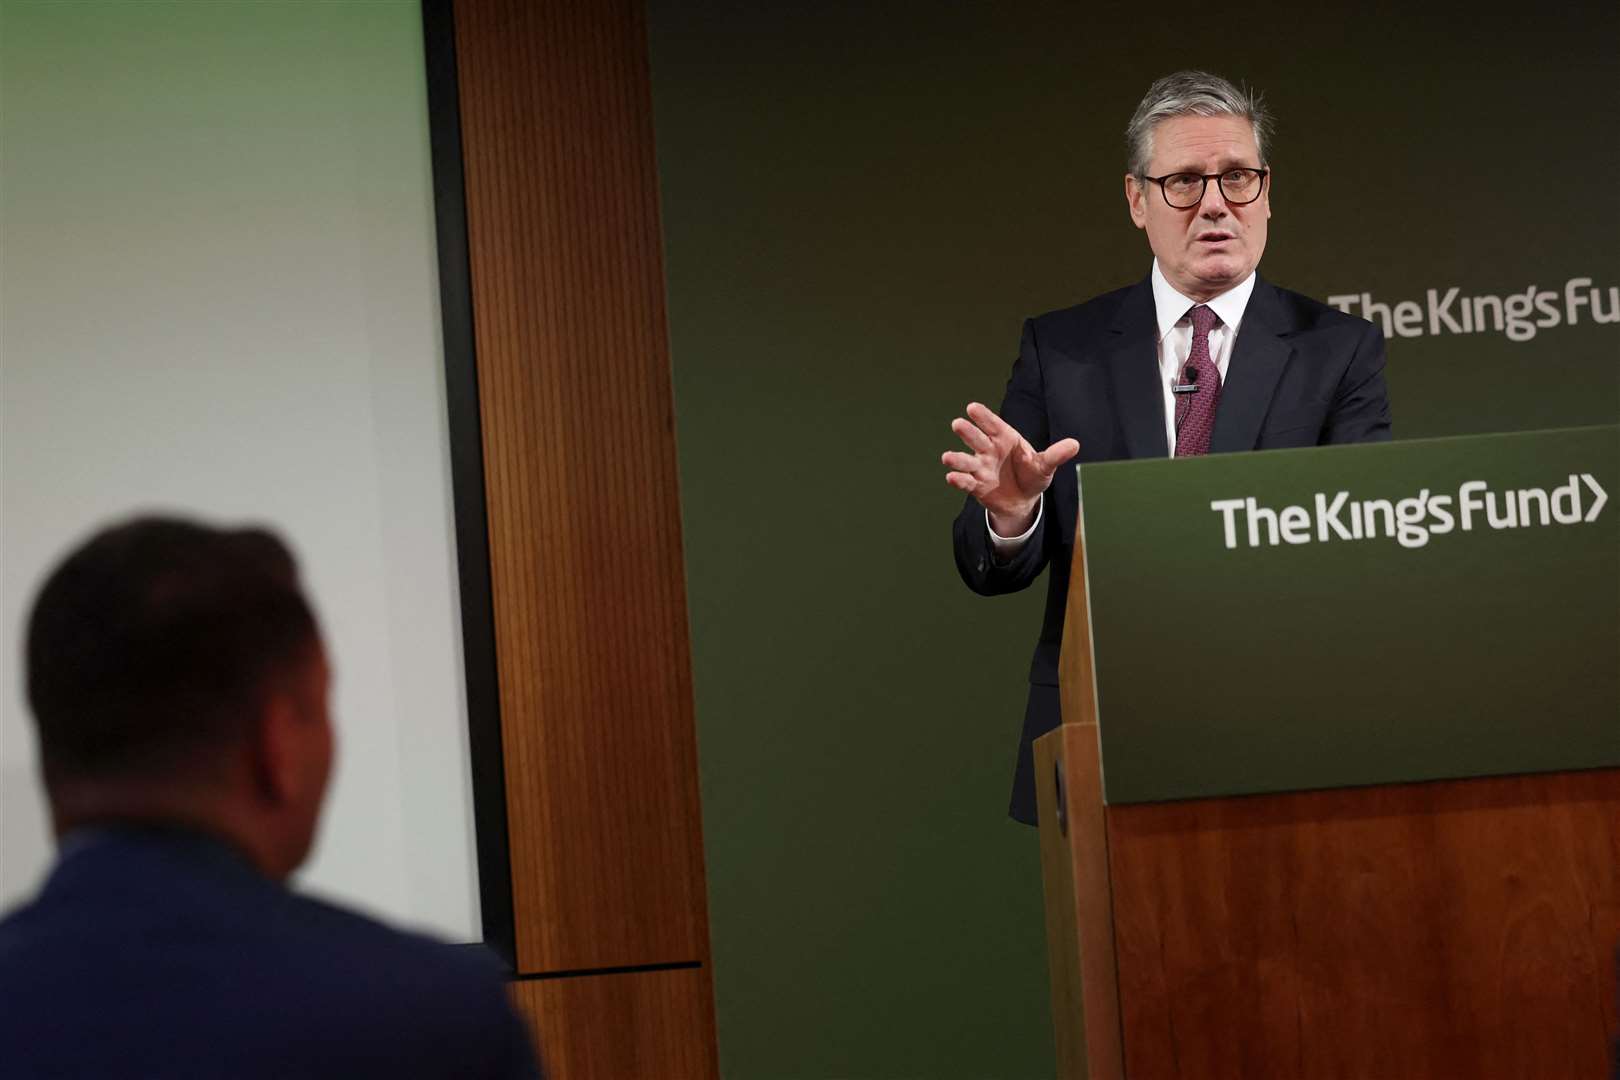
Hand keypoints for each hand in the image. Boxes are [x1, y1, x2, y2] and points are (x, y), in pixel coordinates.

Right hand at [942, 402, 1078, 535]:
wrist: (1023, 500)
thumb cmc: (1032, 475)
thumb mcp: (1045, 465)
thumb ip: (1056, 455)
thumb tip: (1075, 444)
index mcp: (1005, 438)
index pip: (992, 424)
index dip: (983, 416)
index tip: (972, 407)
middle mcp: (989, 450)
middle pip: (976, 439)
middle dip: (967, 432)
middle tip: (958, 424)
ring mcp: (981, 467)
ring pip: (966, 460)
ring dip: (956, 459)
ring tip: (947, 457)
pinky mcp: (976, 485)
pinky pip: (966, 481)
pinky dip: (958, 480)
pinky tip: (952, 477)